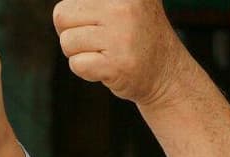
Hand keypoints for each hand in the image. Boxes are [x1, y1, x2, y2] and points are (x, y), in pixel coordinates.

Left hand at [53, 0, 182, 107]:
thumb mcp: (126, 2)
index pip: (70, 0)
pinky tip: (107, 68)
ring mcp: (121, 37)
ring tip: (105, 54)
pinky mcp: (118, 65)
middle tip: (98, 41)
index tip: (96, 25)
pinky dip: (86, 71)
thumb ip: (99, 0)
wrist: (167, 75)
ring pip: (67, 42)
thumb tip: (64, 9)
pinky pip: (77, 64)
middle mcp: (124, 7)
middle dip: (73, 33)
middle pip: (62, 15)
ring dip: (80, 54)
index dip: (74, 14)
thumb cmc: (136, 37)